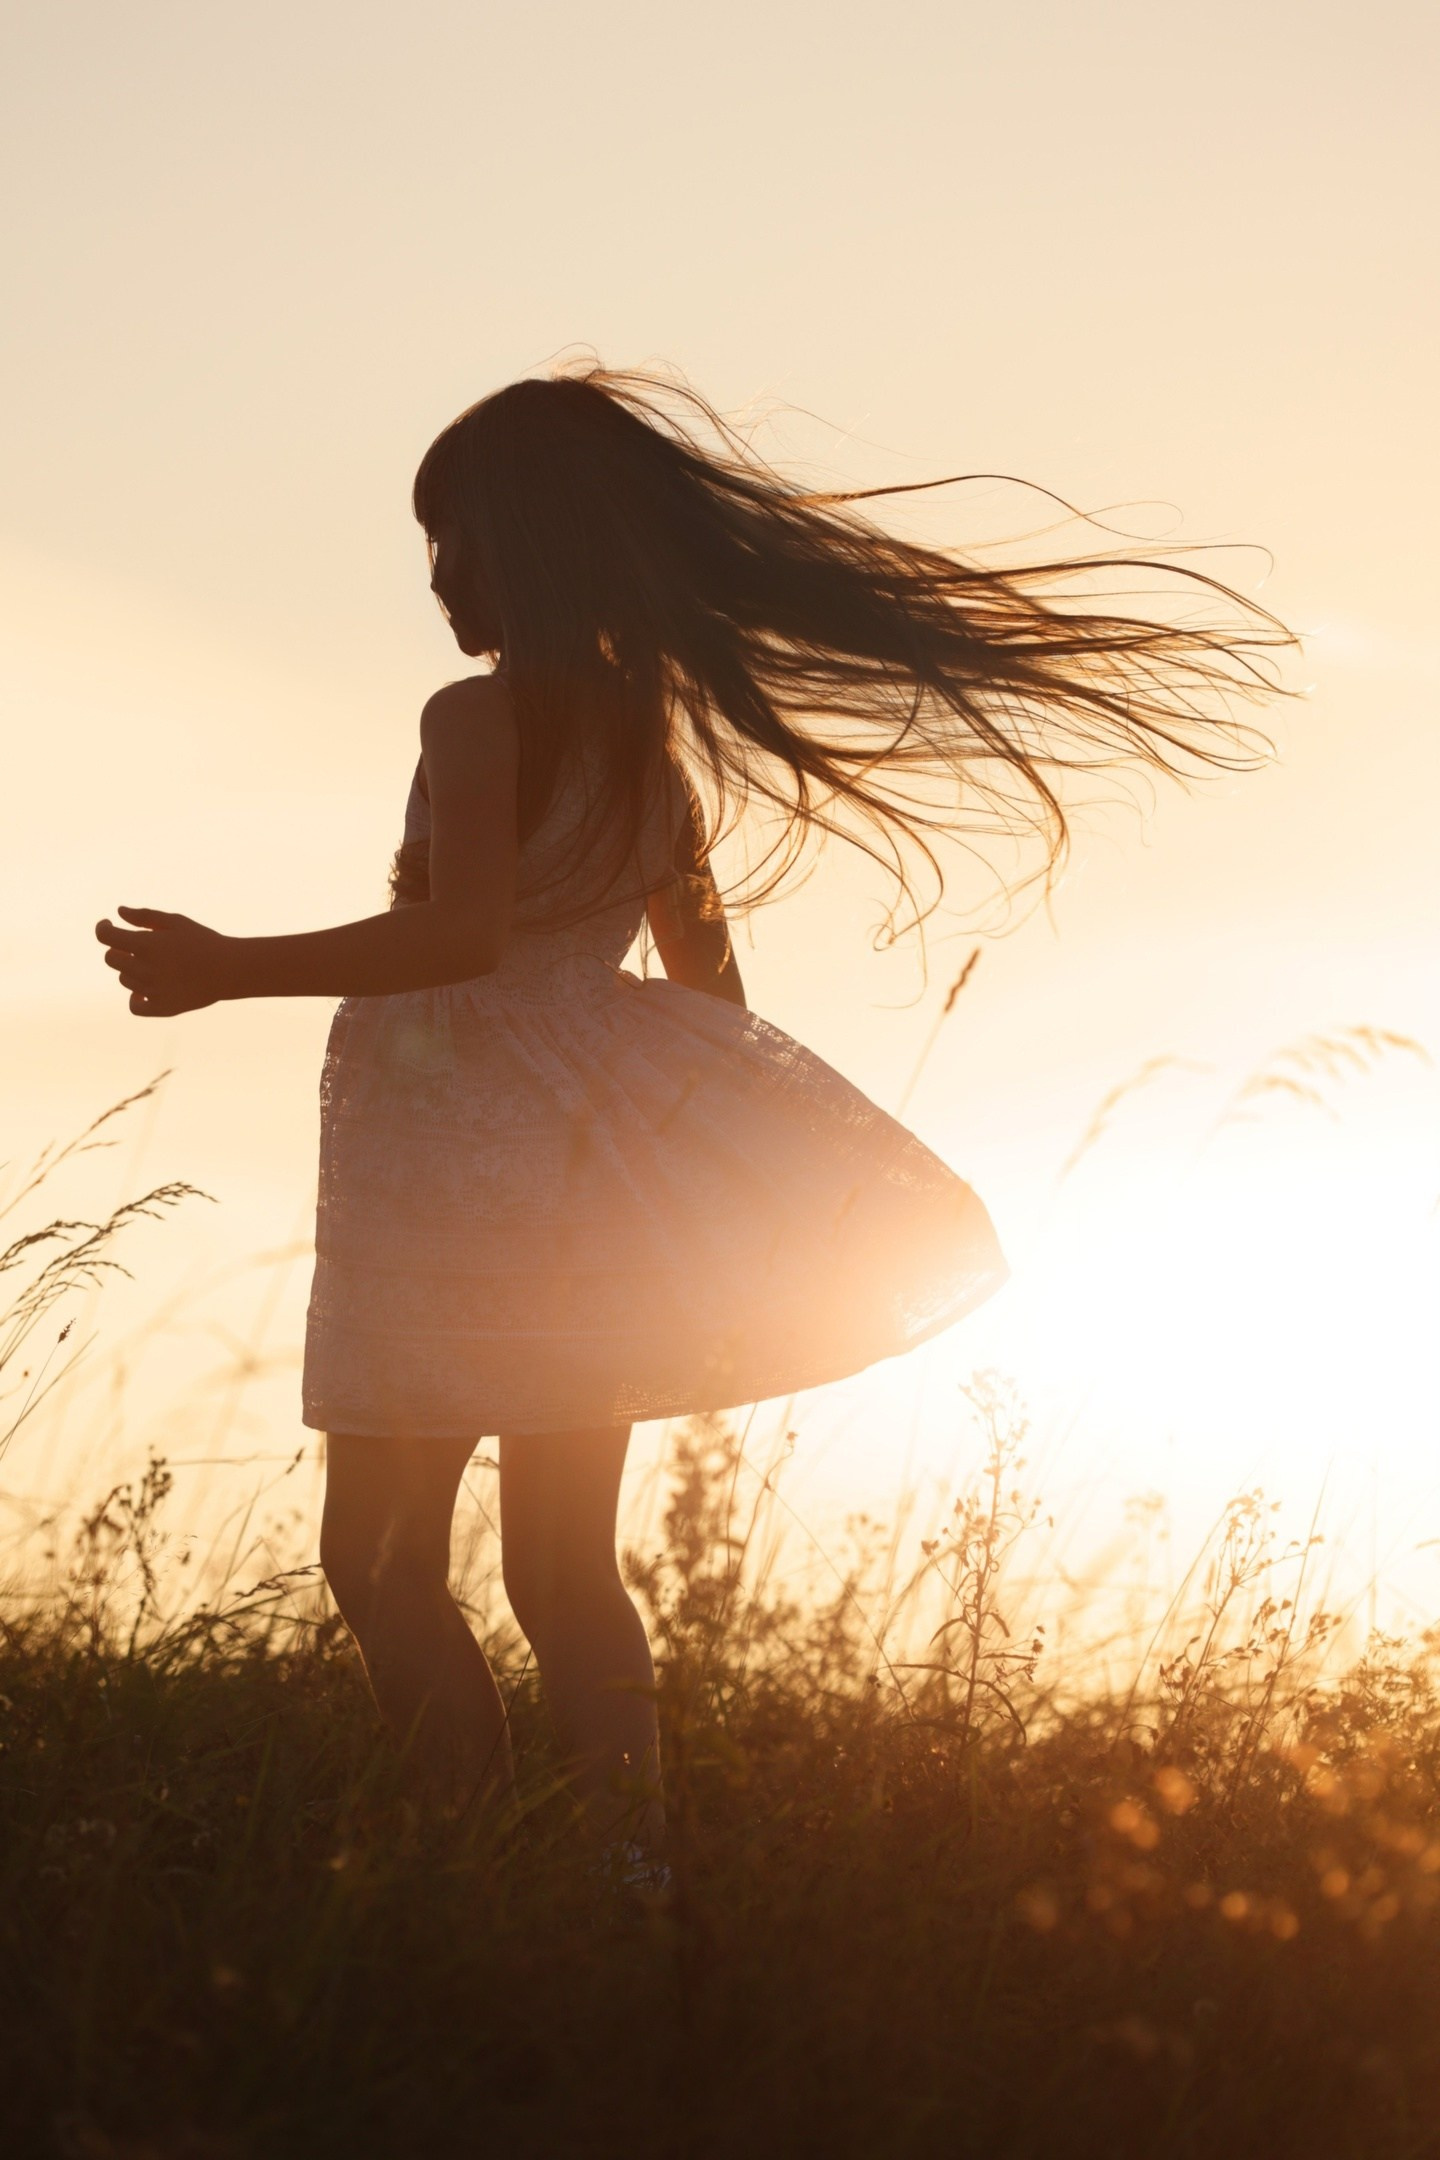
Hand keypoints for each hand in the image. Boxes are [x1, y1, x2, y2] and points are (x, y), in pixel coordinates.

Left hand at [95, 907, 233, 1016]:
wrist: (230, 969)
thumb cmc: (203, 941)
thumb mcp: (175, 922)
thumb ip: (144, 916)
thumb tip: (119, 912)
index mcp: (146, 945)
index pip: (106, 936)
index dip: (103, 927)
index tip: (108, 924)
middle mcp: (145, 969)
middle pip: (111, 959)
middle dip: (117, 949)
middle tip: (133, 946)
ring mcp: (152, 991)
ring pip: (124, 979)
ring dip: (131, 969)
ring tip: (154, 964)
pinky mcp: (162, 1007)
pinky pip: (135, 1006)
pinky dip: (135, 998)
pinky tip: (143, 992)